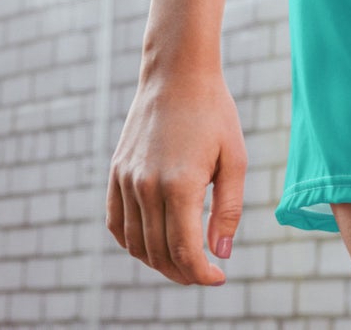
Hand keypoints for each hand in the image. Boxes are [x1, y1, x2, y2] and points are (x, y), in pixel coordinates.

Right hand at [106, 66, 245, 285]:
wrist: (178, 72)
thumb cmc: (213, 112)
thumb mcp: (234, 158)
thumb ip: (229, 209)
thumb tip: (220, 254)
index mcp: (179, 185)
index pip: (184, 251)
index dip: (201, 274)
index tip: (218, 277)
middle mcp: (146, 186)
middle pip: (159, 253)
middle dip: (183, 272)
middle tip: (203, 272)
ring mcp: (127, 179)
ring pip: (135, 243)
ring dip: (157, 262)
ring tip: (181, 261)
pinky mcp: (116, 170)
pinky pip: (115, 222)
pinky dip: (130, 242)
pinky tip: (150, 243)